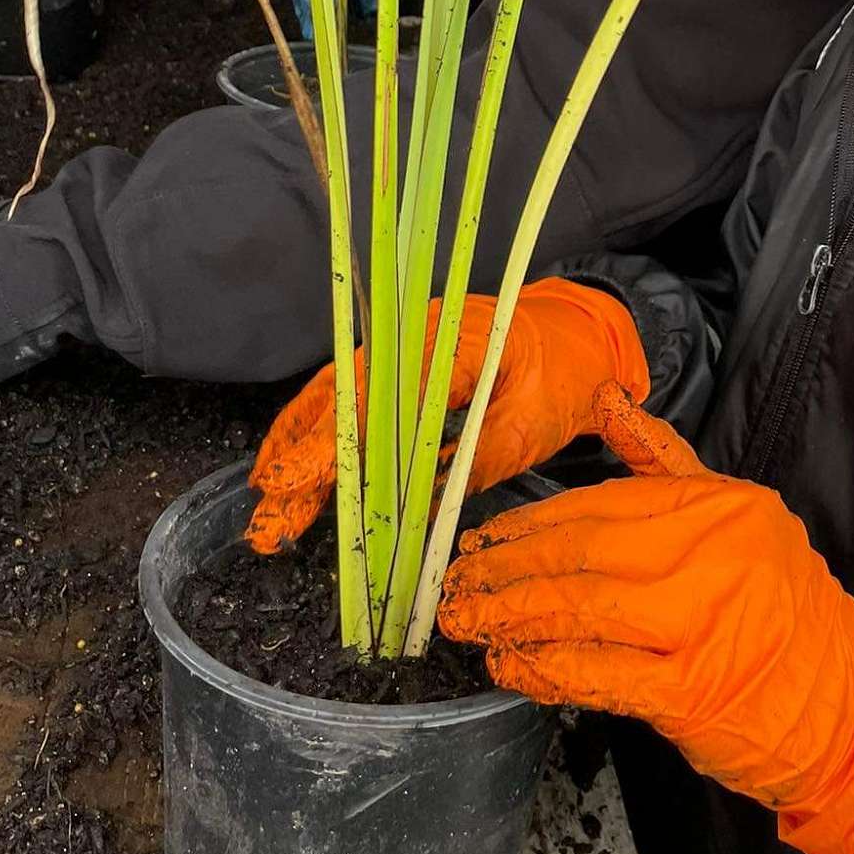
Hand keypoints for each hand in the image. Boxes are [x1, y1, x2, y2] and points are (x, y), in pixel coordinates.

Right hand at [245, 278, 647, 552]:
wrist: (584, 336)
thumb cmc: (569, 375)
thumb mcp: (536, 426)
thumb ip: (479, 462)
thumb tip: (422, 514)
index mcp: (456, 339)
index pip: (380, 394)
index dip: (334, 442)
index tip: (293, 482)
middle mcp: (419, 332)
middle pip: (345, 396)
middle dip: (302, 460)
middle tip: (269, 520)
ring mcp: (406, 342)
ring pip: (337, 394)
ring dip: (300, 450)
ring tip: (270, 506)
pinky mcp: (403, 361)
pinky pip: (352, 394)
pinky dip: (320, 432)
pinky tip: (294, 470)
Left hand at [440, 385, 853, 853]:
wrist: (847, 699)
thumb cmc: (785, 608)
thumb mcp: (741, 513)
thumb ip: (666, 461)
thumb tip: (609, 401)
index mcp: (714, 506)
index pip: (602, 503)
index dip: (533, 523)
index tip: (485, 538)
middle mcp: (706, 554)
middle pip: (582, 551)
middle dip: (508, 568)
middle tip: (457, 583)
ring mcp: (698, 621)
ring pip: (582, 608)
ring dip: (513, 617)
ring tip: (469, 623)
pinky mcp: (690, 690)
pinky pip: (599, 672)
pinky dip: (548, 669)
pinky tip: (512, 666)